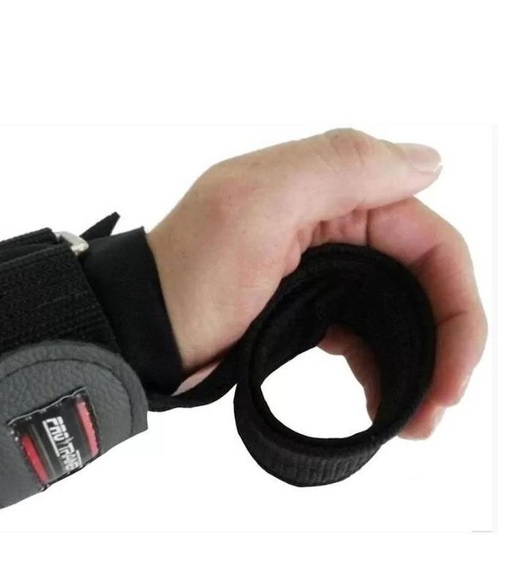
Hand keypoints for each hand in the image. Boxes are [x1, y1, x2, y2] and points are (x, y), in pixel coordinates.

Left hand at [147, 128, 486, 438]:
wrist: (139, 332)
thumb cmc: (184, 275)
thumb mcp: (254, 206)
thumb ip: (340, 167)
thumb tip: (427, 161)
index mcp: (328, 191)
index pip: (427, 239)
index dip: (455, 304)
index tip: (455, 371)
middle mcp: (331, 225)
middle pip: (419, 280)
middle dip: (442, 342)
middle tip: (441, 404)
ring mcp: (319, 270)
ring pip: (395, 312)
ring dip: (416, 362)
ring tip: (415, 420)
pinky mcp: (305, 308)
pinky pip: (362, 334)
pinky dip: (379, 366)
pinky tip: (383, 402)